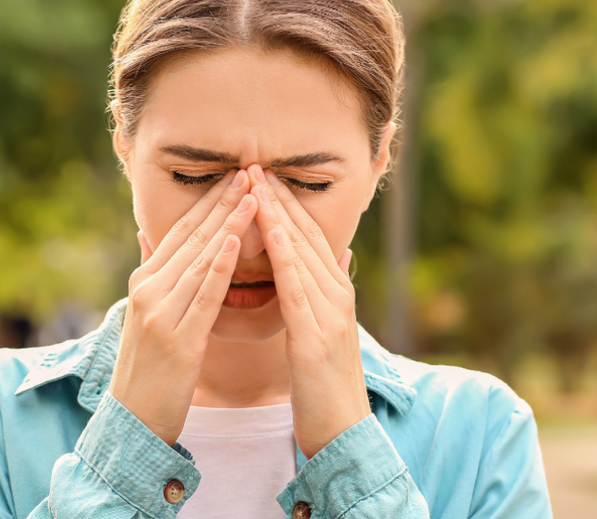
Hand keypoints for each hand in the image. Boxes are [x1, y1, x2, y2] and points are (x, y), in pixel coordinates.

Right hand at [109, 169, 256, 445]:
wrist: (132, 422)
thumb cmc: (147, 370)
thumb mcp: (144, 316)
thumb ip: (151, 274)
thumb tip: (146, 234)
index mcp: (144, 283)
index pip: (180, 231)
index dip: (208, 202)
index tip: (234, 176)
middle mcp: (148, 290)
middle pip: (192, 238)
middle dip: (223, 203)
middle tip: (250, 171)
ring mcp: (160, 313)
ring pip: (201, 259)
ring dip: (229, 224)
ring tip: (254, 195)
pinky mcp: (177, 339)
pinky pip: (203, 296)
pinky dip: (220, 266)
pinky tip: (236, 241)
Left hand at [247, 164, 371, 459]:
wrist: (341, 433)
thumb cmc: (324, 386)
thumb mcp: (325, 331)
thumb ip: (327, 291)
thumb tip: (336, 255)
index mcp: (334, 294)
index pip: (308, 237)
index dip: (285, 204)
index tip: (261, 174)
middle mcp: (337, 296)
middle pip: (307, 235)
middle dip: (279, 198)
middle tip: (254, 163)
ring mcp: (330, 315)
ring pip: (303, 254)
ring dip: (279, 216)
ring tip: (256, 184)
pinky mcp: (317, 338)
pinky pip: (298, 289)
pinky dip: (286, 258)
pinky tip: (271, 234)